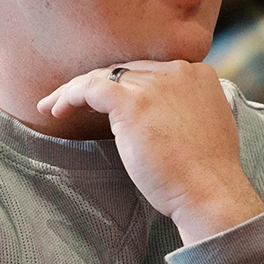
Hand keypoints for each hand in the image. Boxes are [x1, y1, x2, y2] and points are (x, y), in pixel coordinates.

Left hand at [38, 60, 263, 243]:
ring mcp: (154, 85)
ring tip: (53, 106)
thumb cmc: (207, 173)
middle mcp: (177, 71)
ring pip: (103, 76)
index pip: (150, 72)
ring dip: (74, 90)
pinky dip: (69, 96)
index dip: (124, 85)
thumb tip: (158, 115)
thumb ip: (185, 110)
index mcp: (197, 74)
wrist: (210, 192)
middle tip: (72, 102)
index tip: (106, 101)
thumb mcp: (206, 126)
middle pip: (125, 71)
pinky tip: (55, 110)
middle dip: (97, 84)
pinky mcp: (132, 103)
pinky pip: (91, 88)